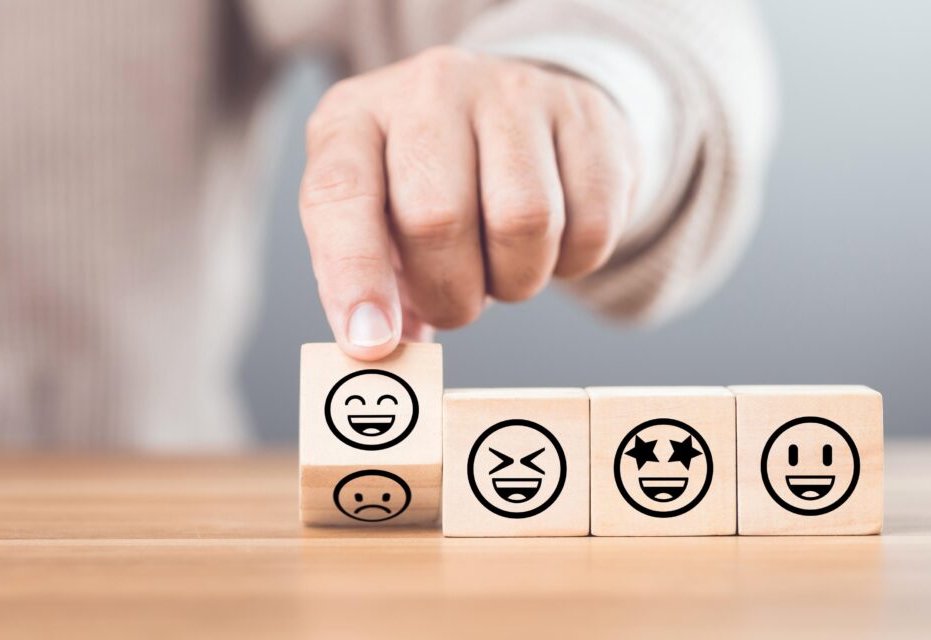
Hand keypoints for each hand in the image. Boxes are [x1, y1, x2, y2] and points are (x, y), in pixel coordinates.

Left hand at [300, 46, 636, 359]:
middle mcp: (430, 88)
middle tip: (454, 305)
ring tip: (502, 267)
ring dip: (515, 281)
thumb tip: (384, 356)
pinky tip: (551, 244)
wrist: (520, 114)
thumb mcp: (377, 218)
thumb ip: (371, 284)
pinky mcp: (585, 115)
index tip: (372, 342)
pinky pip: (591, 225)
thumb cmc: (430, 184)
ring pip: (525, 220)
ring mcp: (513, 92)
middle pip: (437, 216)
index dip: (353, 273)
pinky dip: (572, 264)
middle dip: (448, 293)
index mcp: (357, 118)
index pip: (340, 192)